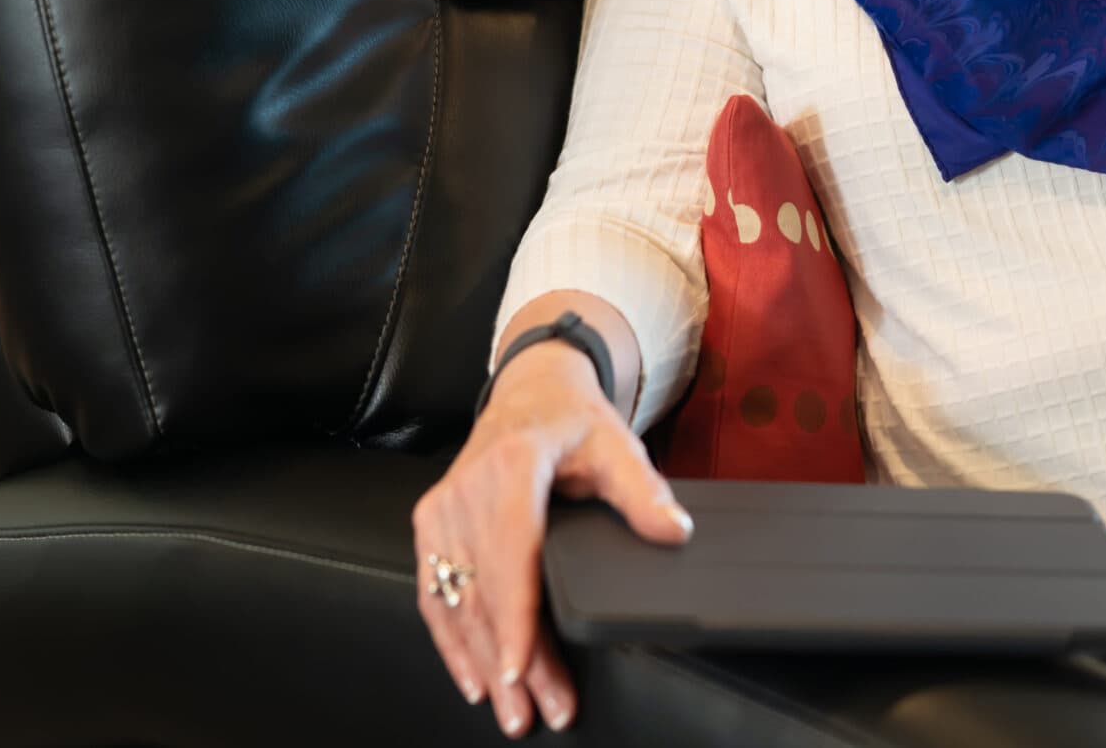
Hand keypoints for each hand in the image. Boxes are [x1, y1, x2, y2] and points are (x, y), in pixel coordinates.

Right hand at [411, 343, 693, 737]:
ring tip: (513, 711)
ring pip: (457, 601)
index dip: (515, 616)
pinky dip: (451, 641)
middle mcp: (467, 487)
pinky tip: (473, 680)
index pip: (511, 551)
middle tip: (536, 713)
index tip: (520, 668)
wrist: (530, 393)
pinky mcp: (431, 524)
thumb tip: (674, 530)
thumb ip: (643, 491)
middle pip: (486, 590)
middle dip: (511, 661)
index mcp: (513, 465)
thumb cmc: (574, 422)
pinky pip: (435, 593)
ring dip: (481, 662)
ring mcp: (442, 508)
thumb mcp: (617, 444)